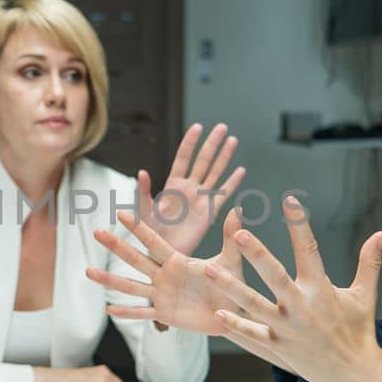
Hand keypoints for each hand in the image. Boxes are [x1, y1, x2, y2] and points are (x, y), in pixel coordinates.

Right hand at [87, 207, 249, 335]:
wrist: (234, 313)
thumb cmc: (233, 284)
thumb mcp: (231, 260)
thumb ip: (231, 237)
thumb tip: (238, 210)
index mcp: (178, 260)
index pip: (154, 242)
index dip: (139, 228)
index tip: (122, 214)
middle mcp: (165, 276)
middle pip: (136, 259)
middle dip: (117, 246)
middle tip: (97, 232)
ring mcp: (162, 295)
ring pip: (131, 286)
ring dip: (110, 280)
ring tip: (88, 271)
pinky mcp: (165, 313)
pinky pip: (143, 312)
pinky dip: (126, 312)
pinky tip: (109, 311)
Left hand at [138, 122, 245, 256]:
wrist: (163, 254)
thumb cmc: (150, 234)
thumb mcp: (143, 211)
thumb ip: (144, 192)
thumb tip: (141, 172)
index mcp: (173, 185)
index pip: (183, 158)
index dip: (190, 142)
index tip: (197, 127)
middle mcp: (189, 189)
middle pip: (203, 160)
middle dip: (212, 144)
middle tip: (222, 127)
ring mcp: (200, 199)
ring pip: (215, 173)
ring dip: (224, 157)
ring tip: (232, 140)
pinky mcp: (209, 213)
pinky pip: (223, 194)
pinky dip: (232, 183)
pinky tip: (240, 171)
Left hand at [205, 196, 381, 381]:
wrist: (355, 372)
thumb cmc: (358, 330)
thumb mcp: (364, 295)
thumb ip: (369, 263)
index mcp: (322, 290)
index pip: (309, 250)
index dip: (299, 224)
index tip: (289, 200)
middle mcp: (302, 307)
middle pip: (275, 276)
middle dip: (256, 254)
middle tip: (238, 234)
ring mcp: (288, 328)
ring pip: (253, 304)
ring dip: (230, 287)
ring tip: (208, 269)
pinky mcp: (278, 347)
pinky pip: (252, 334)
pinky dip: (235, 324)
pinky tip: (217, 311)